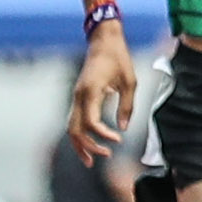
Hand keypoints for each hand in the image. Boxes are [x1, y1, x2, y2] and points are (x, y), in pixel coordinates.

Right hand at [68, 26, 138, 162]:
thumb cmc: (118, 58)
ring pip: (71, 127)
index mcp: (91, 91)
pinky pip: (75, 120)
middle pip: (75, 129)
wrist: (104, 40)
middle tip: (105, 156)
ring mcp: (77, 96)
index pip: (91, 122)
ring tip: (91, 160)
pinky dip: (80, 134)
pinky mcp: (79, 96)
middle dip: (88, 147)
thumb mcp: (130, 81)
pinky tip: (90, 144)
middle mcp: (79, 96)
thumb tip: (123, 127)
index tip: (119, 140)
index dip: (104, 135)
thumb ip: (127, 106)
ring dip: (80, 145)